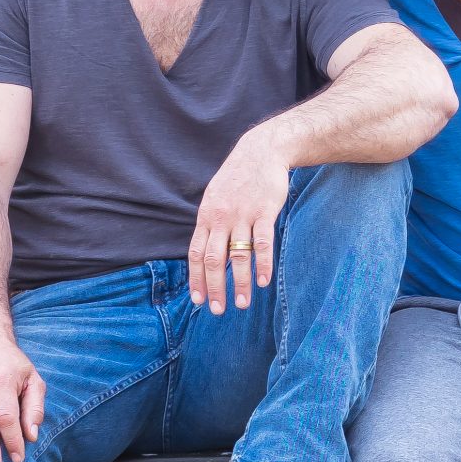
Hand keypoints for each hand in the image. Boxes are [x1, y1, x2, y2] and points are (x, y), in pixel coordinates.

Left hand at [189, 132, 291, 312]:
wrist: (261, 151)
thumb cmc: (238, 178)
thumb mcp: (215, 198)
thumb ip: (210, 224)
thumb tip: (205, 254)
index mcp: (207, 216)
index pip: (196, 254)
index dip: (196, 279)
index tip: (198, 300)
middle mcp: (221, 218)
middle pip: (213, 260)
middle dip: (215, 288)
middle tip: (219, 310)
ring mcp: (243, 215)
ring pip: (238, 255)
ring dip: (239, 282)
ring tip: (242, 303)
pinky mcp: (264, 211)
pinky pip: (262, 243)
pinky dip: (262, 264)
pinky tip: (262, 281)